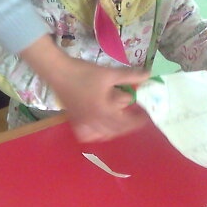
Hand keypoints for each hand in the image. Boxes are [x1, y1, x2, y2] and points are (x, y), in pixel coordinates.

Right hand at [20, 35, 150, 141]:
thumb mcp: (109, 73)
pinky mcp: (75, 120)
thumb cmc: (83, 72)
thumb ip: (130, 77)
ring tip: (119, 121)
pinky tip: (99, 128)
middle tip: (135, 115)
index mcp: (104, 111)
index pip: (126, 122)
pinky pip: (87, 134)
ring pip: (102, 134)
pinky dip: (95, 134)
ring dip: (114, 130)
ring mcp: (83, 122)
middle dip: (128, 124)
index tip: (145, 115)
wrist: (58, 72)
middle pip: (116, 130)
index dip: (138, 120)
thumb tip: (148, 75)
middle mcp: (94, 121)